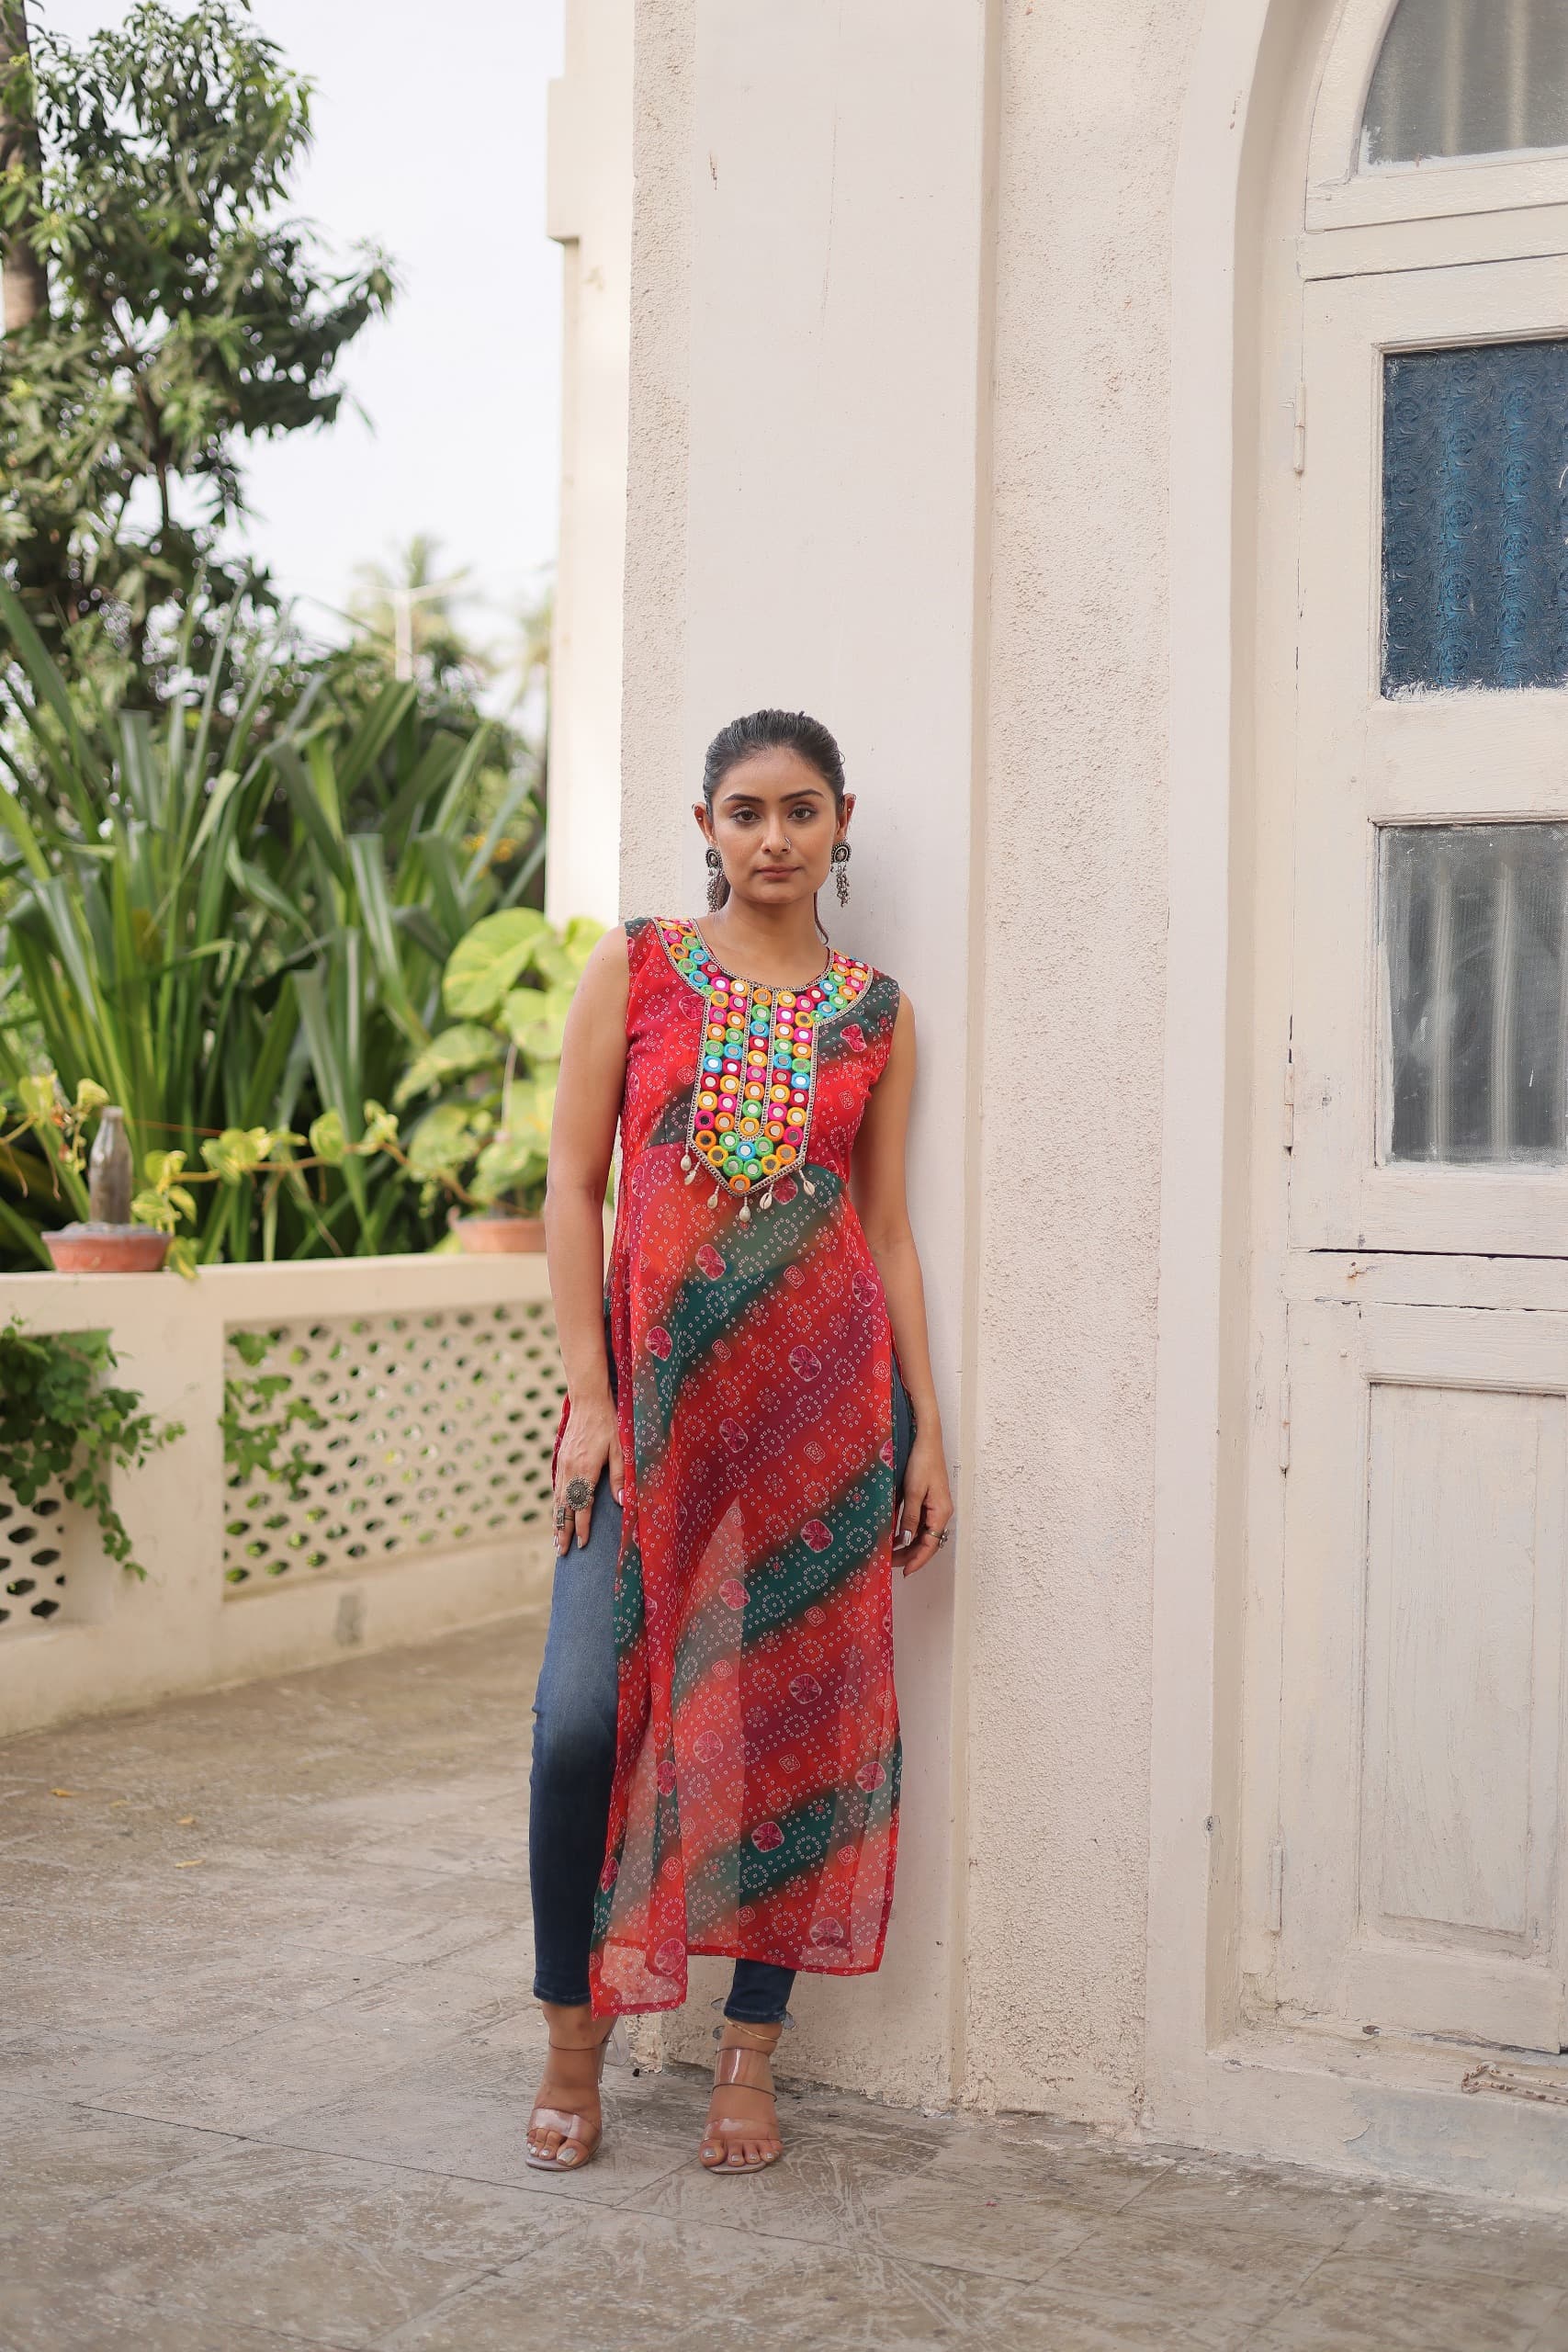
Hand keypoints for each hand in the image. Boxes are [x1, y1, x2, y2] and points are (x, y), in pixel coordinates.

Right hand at [554, 1394, 622, 1554]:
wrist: (588, 1399)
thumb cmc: (609, 1422)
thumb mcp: (620, 1449)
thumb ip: (620, 1478)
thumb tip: (623, 1505)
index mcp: (585, 1471)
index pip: (582, 1507)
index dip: (582, 1527)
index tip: (582, 1544)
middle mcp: (570, 1470)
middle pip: (564, 1508)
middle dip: (562, 1531)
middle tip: (561, 1552)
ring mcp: (563, 1464)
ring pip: (557, 1499)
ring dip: (556, 1521)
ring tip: (555, 1539)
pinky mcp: (561, 1458)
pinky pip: (556, 1488)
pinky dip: (555, 1504)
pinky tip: (557, 1512)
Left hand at [894, 1433, 952, 1576]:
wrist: (926, 1440)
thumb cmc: (922, 1462)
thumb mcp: (913, 1491)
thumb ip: (910, 1517)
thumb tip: (907, 1540)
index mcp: (941, 1513)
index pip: (930, 1545)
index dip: (917, 1560)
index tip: (904, 1572)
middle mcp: (941, 1513)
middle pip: (928, 1543)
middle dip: (911, 1555)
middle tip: (890, 1562)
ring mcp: (936, 1507)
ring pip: (924, 1535)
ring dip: (909, 1545)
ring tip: (891, 1552)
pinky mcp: (929, 1501)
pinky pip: (921, 1523)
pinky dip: (910, 1532)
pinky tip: (897, 1535)